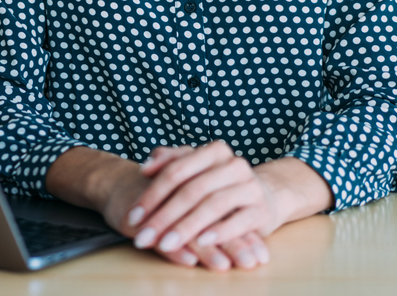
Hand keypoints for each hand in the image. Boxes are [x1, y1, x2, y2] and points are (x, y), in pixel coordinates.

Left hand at [125, 141, 333, 270]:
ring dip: (186, 227)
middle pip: (192, 189)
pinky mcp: (261, 211)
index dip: (152, 194)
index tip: (133, 217)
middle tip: (144, 236)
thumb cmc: (219, 184)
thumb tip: (145, 167)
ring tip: (165, 244)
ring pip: (213, 205)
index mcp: (214, 151)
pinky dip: (220, 232)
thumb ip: (169, 161)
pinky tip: (202, 242)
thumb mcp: (196, 168)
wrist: (263, 196)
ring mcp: (249, 187)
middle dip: (164, 216)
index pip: (176, 170)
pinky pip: (239, 221)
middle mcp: (233, 165)